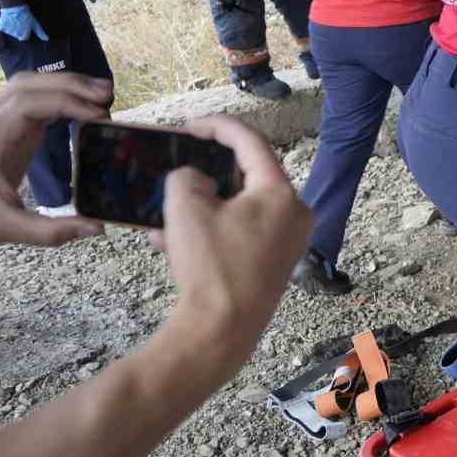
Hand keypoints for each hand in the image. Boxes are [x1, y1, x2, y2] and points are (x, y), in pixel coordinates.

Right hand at [0, 5, 49, 42]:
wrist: (15, 6)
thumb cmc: (27, 15)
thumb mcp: (35, 23)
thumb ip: (40, 32)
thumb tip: (46, 39)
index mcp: (24, 34)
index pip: (23, 38)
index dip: (24, 32)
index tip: (24, 26)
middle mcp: (16, 34)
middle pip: (16, 35)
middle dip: (17, 30)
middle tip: (19, 22)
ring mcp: (8, 30)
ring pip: (9, 32)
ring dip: (10, 27)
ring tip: (13, 19)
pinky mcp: (1, 26)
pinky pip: (1, 28)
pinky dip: (2, 24)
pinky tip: (6, 19)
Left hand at [0, 73, 111, 248]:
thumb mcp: (4, 229)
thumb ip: (51, 231)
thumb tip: (98, 227)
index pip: (25, 106)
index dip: (64, 103)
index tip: (97, 116)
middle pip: (27, 85)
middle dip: (69, 84)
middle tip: (107, 96)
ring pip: (27, 86)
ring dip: (64, 84)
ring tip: (99, 96)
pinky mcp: (4, 128)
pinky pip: (29, 99)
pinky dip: (57, 95)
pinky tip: (80, 107)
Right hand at [149, 117, 311, 380]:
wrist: (221, 331)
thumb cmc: (208, 266)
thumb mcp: (185, 207)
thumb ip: (188, 177)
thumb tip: (198, 181)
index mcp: (281, 193)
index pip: (250, 142)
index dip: (216, 127)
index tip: (188, 125)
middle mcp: (295, 214)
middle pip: (247, 177)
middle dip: (205, 174)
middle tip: (178, 165)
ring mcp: (288, 241)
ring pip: (237, 209)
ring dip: (198, 209)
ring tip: (162, 218)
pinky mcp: (275, 264)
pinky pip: (240, 234)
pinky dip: (209, 232)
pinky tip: (169, 245)